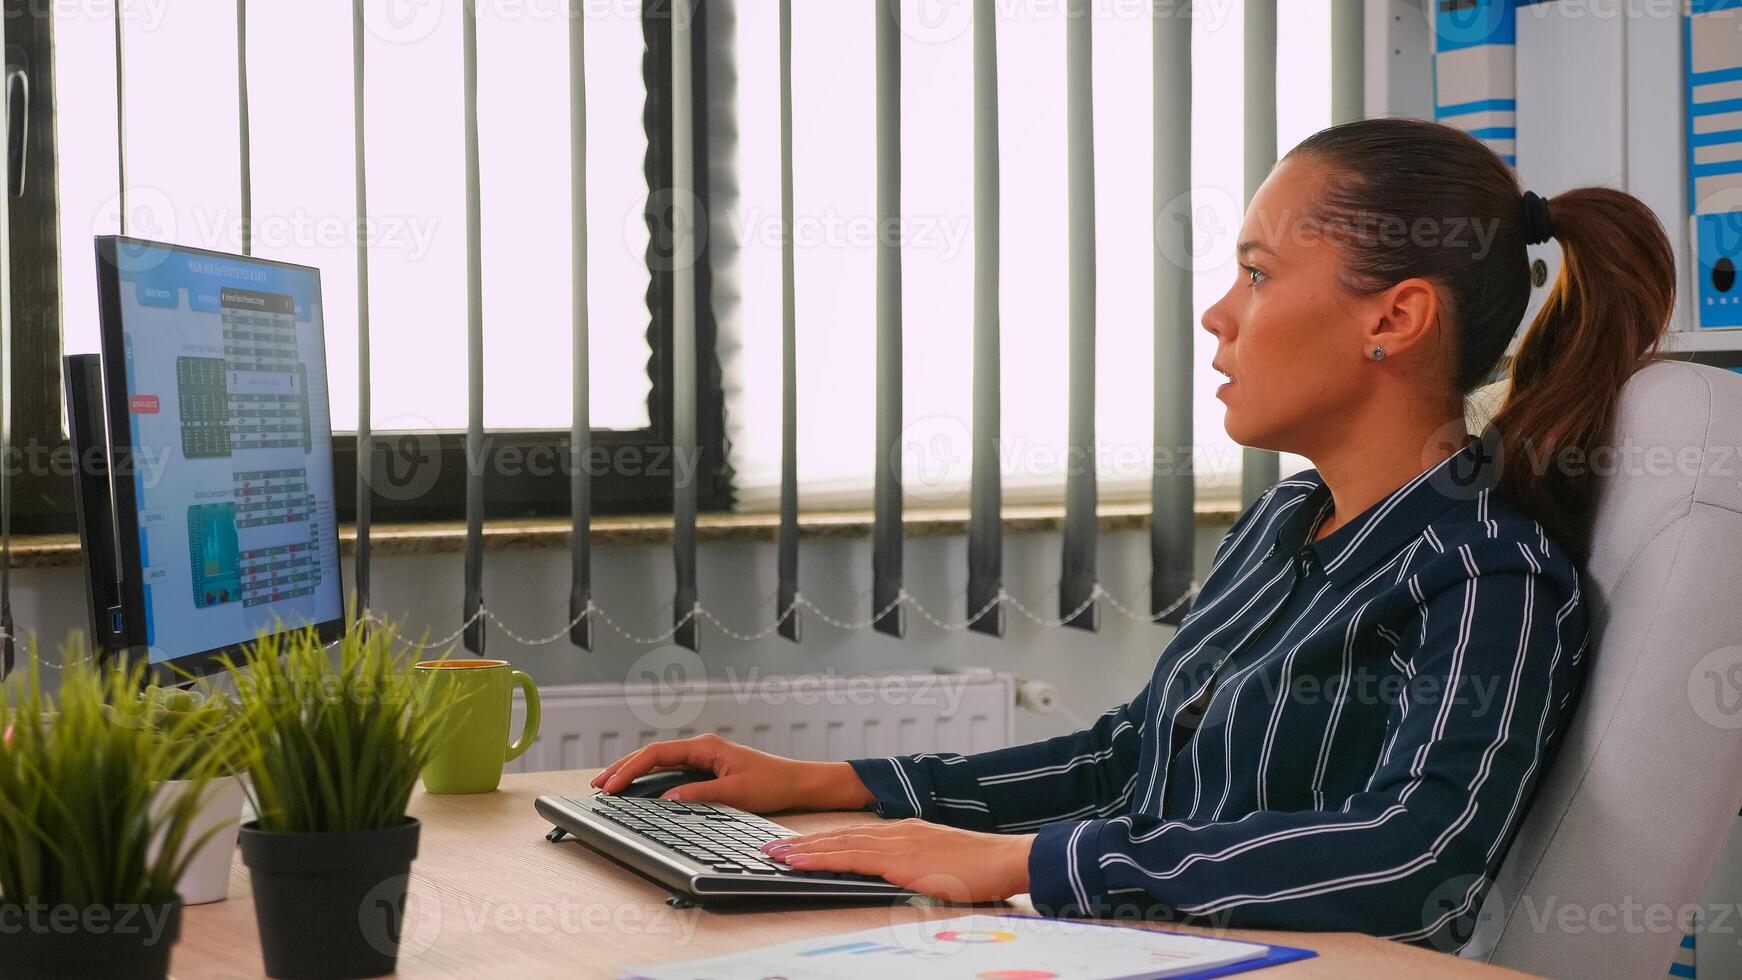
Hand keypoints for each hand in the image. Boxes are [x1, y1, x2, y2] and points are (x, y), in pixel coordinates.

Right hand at [590, 733, 874, 813]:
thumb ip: (700, 795)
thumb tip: (667, 800)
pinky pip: (670, 770)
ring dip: (633, 772)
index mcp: (705, 746)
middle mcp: (700, 748)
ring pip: (658, 762)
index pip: (657, 753)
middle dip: (623, 768)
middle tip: (598, 786)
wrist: (797, 783)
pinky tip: (637, 790)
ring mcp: (702, 757)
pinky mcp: (706, 769)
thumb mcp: (735, 793)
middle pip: (652, 754)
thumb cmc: (772, 784)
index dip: (630, 769)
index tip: (612, 785)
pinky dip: (649, 779)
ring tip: (608, 787)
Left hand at [763, 819, 1035, 902]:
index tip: (798, 845)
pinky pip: (849, 858)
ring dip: (802, 849)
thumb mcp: (943, 865)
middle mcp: (897, 831)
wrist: (1006, 859)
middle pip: (839, 835)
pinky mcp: (898, 858)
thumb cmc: (983, 868)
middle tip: (770, 847)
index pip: (854, 835)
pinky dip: (819, 858)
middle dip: (803, 842)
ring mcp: (897, 841)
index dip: (824, 840)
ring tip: (774, 854)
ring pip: (838, 844)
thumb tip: (900, 878)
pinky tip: (799, 862)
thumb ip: (918, 867)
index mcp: (907, 832)